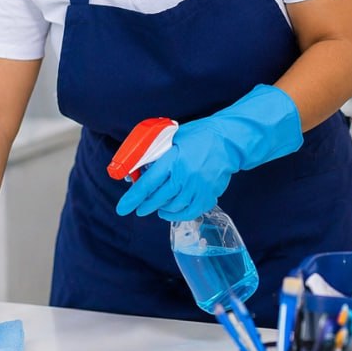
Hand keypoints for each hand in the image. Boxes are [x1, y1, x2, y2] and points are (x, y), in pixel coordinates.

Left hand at [116, 84, 303, 220]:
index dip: (133, 198)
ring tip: (156, 207)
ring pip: (174, 207)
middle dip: (145, 206)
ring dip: (161, 209)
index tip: (123, 208)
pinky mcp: (210, 195)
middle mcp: (186, 176)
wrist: (229, 141)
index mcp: (174, 160)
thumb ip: (156, 154)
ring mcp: (199, 188)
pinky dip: (179, 214)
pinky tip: (172, 211)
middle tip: (138, 209)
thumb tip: (138, 170)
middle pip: (159, 199)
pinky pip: (191, 212)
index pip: (148, 184)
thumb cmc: (199, 136)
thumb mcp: (173, 138)